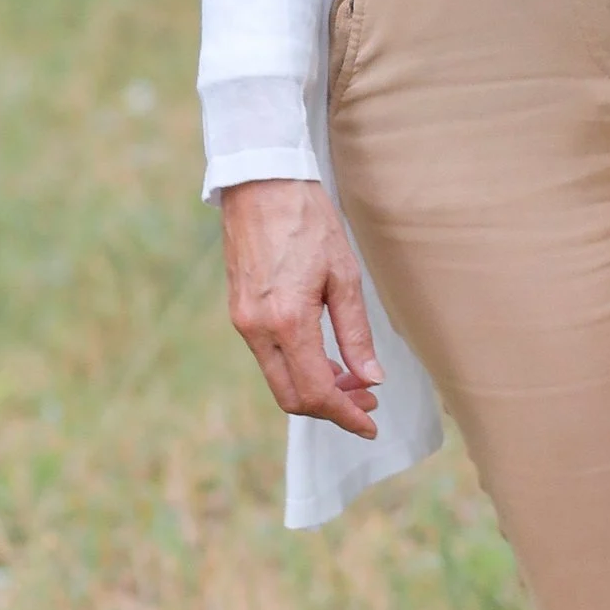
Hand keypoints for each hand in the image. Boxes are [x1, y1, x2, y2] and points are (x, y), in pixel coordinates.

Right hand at [219, 177, 382, 436]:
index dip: (346, 415)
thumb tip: (370, 378)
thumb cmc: (308, 222)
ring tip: (354, 382)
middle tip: (367, 402)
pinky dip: (298, 368)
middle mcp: (257, 329)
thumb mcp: (344, 276)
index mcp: (287, 321)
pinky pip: (269, 357)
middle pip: (292, 396)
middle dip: (331, 408)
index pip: (317, 391)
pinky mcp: (239, 312)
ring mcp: (243, 322)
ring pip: (279, 379)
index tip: (370, 424)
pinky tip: (326, 359)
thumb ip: (356, 333)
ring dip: (316, 388)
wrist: (262, 185)